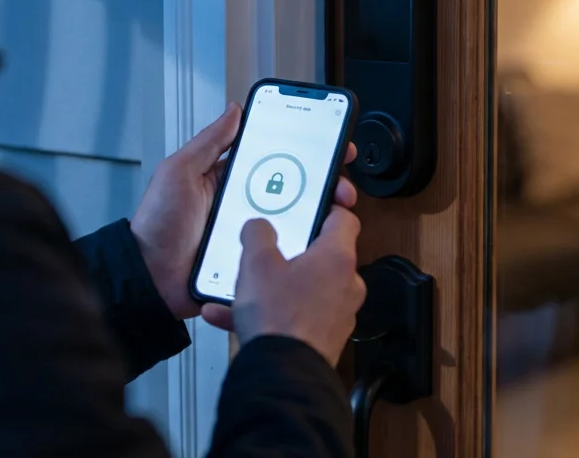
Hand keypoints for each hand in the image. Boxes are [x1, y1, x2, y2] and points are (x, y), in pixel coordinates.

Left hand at [131, 103, 358, 320]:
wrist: (149, 279)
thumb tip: (234, 111)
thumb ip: (209, 143)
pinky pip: (285, 255)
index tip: (333, 144)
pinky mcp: (255, 264)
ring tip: (336, 212)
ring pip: (298, 223)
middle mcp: (247, 206)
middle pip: (297, 192)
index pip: (276, 160)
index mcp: (231, 180)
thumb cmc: (157, 225)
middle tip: (342, 186)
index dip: (306, 151)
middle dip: (326, 185)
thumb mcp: (179, 172)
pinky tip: (320, 243)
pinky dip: (305, 249)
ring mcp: (254, 236)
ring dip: (322, 217)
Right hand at [201, 208, 366, 365]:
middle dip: (292, 253)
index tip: (315, 203)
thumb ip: (258, 234)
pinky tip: (231, 317)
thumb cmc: (278, 318)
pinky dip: (270, 314)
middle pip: (322, 255)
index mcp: (337, 257)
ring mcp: (338, 314)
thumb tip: (259, 226)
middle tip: (269, 250)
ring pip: (304, 289)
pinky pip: (295, 316)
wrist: (282, 375)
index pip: (345, 218)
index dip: (328, 206)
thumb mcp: (256, 263)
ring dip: (274, 287)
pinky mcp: (324, 338)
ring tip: (241, 289)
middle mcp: (346, 285)